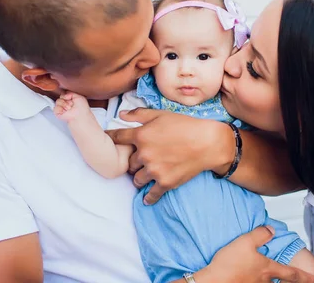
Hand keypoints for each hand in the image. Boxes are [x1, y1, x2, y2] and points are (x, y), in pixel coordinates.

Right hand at [53, 92, 90, 122]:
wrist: (79, 116)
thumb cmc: (82, 108)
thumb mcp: (79, 96)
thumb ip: (71, 93)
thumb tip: (64, 94)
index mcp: (71, 100)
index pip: (64, 94)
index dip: (66, 95)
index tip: (70, 98)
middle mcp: (66, 103)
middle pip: (60, 96)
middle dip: (66, 99)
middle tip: (71, 104)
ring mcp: (62, 108)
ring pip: (58, 101)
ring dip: (64, 104)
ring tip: (69, 108)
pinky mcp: (58, 113)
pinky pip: (55, 108)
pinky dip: (60, 109)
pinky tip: (65, 112)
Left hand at [106, 108, 232, 204]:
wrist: (208, 143)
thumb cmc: (185, 125)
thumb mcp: (162, 115)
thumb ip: (139, 115)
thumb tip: (121, 115)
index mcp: (141, 135)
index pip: (118, 138)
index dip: (110, 139)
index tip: (105, 141)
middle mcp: (144, 154)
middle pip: (129, 163)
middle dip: (134, 161)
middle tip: (142, 159)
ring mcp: (154, 170)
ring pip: (137, 179)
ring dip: (141, 177)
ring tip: (148, 173)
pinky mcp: (165, 183)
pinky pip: (151, 194)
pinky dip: (148, 197)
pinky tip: (146, 199)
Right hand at [196, 226, 313, 282]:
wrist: (213, 282)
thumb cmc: (229, 265)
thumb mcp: (245, 242)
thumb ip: (260, 234)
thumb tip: (271, 230)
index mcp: (267, 269)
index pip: (292, 275)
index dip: (305, 277)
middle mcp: (263, 282)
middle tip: (299, 282)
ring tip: (274, 279)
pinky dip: (257, 281)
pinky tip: (251, 278)